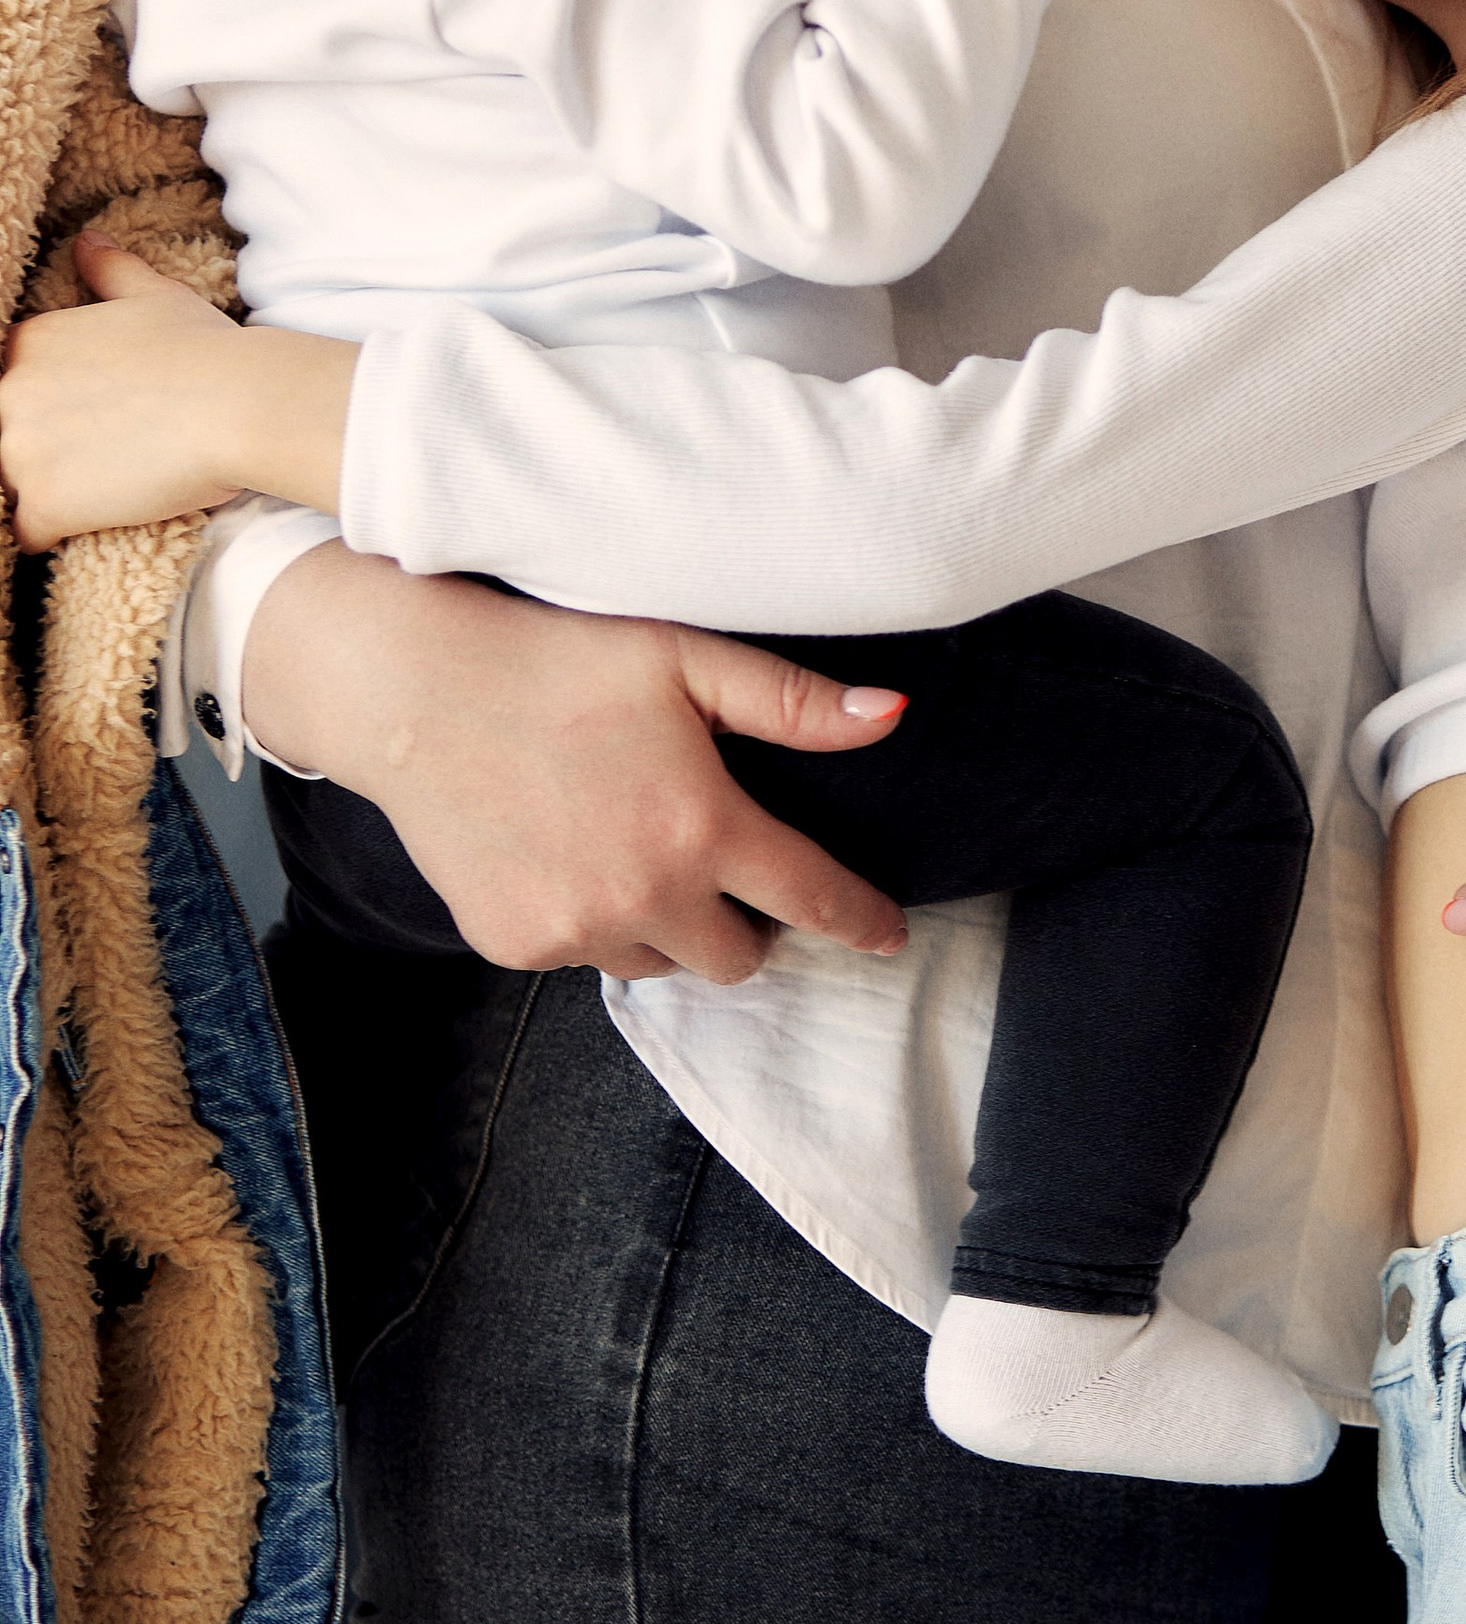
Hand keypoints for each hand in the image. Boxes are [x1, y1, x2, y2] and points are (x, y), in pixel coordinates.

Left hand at [0, 235, 352, 540]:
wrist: (238, 405)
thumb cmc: (204, 347)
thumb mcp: (155, 295)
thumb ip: (110, 270)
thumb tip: (86, 240)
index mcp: (30, 342)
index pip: (7, 382)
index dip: (43, 403)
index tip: (80, 416)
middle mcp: (10, 394)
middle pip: (1, 434)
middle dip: (34, 448)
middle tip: (89, 457)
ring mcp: (21, 452)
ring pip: (4, 483)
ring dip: (41, 490)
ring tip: (89, 492)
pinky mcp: (45, 504)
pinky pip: (25, 531)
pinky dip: (51, 532)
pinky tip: (86, 523)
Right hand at [242, 544, 912, 981]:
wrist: (414, 691)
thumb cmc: (558, 659)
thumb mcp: (685, 659)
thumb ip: (794, 703)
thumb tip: (893, 716)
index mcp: (701, 828)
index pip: (813, 900)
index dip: (862, 920)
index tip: (887, 934)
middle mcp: (643, 896)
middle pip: (737, 959)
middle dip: (749, 925)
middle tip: (726, 870)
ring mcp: (574, 929)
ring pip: (659, 964)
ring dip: (668, 927)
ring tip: (637, 852)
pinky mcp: (514, 946)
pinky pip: (583, 956)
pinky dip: (593, 922)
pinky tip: (569, 855)